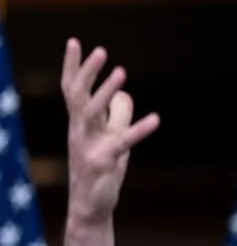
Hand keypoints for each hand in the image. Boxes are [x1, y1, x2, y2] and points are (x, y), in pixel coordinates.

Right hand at [61, 38, 159, 223]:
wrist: (91, 205)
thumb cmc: (100, 167)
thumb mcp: (111, 137)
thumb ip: (117, 115)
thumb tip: (125, 94)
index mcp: (80, 122)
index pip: (72, 88)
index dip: (74, 66)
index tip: (75, 41)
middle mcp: (79, 130)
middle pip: (78, 95)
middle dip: (88, 72)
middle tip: (100, 50)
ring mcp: (88, 145)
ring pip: (92, 113)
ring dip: (105, 91)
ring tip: (121, 73)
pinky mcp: (102, 161)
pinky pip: (122, 142)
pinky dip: (139, 129)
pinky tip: (156, 119)